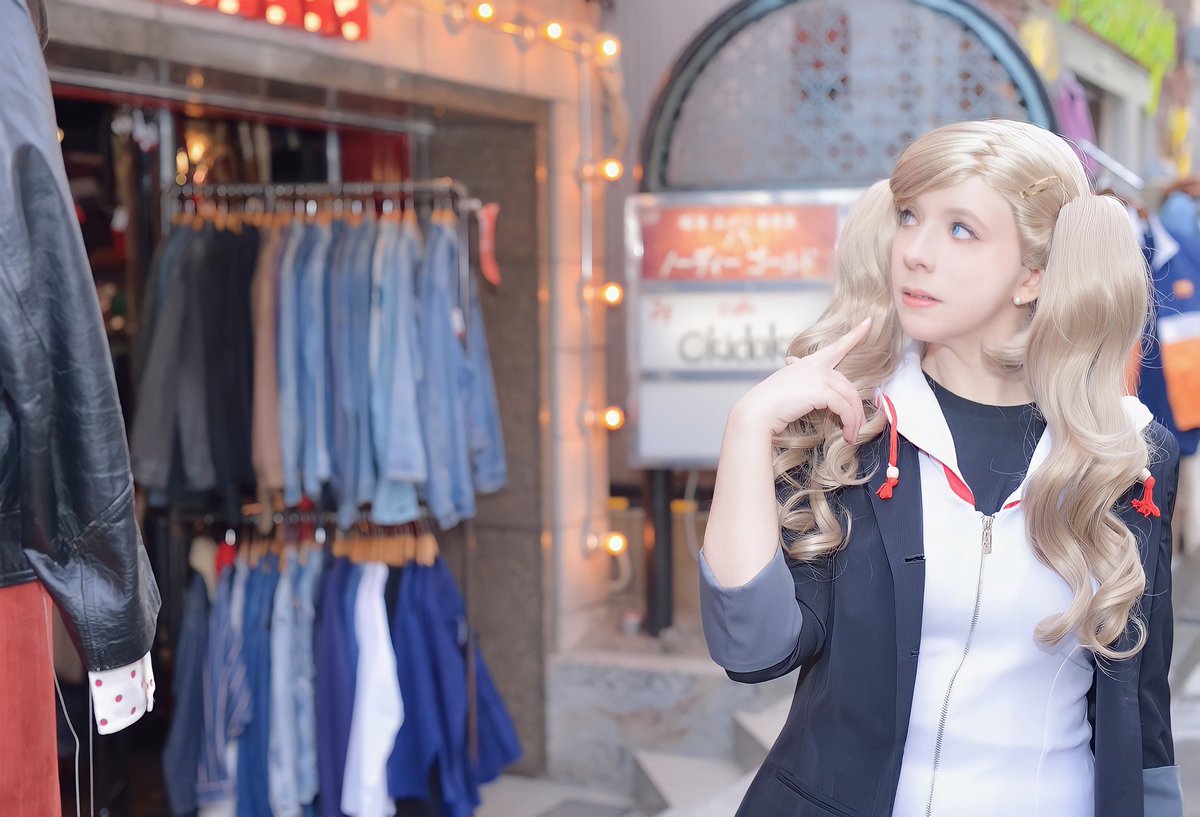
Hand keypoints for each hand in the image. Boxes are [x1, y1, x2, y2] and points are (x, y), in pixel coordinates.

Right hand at [734, 318, 871, 441]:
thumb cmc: (769, 402)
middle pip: (848, 385)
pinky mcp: (820, 391)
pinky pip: (844, 408)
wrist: (757, 411)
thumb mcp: (786, 382)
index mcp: (809, 363)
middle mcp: (816, 366)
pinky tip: (848, 434)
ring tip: (853, 435)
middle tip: (857, 427)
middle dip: (857, 408)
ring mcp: (819, 377)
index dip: (854, 335)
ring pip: (850, 398)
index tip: (868, 322)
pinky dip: (849, 422)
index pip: (836, 347)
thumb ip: (795, 372)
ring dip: (855, 419)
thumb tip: (791, 359)